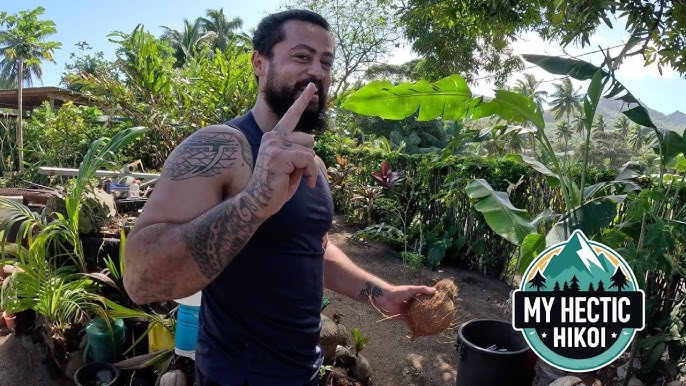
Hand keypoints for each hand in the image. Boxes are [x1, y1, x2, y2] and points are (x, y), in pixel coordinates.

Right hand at [246, 83, 319, 217]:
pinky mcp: (279, 155)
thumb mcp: (291, 167)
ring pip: (310, 150)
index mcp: (274, 137)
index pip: (291, 116)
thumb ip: (299, 154)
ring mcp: (274, 145)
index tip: (311, 86)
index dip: (302, 101)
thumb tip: (311, 144)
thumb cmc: (275, 188)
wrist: (259, 203)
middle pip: (309, 139)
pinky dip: (310, 174)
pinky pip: (307, 160)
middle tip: (296, 174)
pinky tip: (305, 185)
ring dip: (309, 169)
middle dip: (308, 158)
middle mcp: (272, 137)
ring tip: (297, 179)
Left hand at [374, 284, 434, 328]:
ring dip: (422, 321)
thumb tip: (435, 291)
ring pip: (417, 317)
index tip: (440, 306)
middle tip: (438, 318)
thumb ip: (422, 289)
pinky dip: (414, 327)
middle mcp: (412, 305)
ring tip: (431, 326)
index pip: (425, 300)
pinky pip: (410, 323)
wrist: (385, 298)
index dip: (432, 303)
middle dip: (428, 314)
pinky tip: (420, 331)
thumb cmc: (398, 292)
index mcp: (415, 297)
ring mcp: (408, 311)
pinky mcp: (403, 317)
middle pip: (422, 310)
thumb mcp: (411, 289)